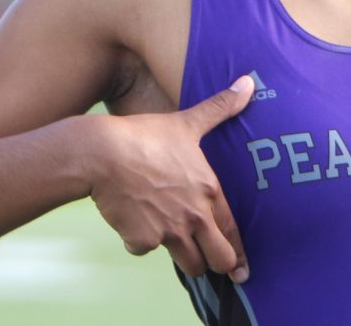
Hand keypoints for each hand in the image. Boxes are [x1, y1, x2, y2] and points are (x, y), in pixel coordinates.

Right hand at [88, 75, 253, 281]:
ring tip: (178, 244)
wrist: (102, 153)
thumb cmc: (146, 135)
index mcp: (209, 192)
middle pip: (218, 261)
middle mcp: (194, 217)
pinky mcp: (141, 240)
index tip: (242, 268)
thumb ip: (221, 107)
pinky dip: (140, 240)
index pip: (234, 234)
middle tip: (216, 266)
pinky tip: (134, 219)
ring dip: (184, 257)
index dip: (239, 254)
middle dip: (218, 264)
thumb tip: (249, 82)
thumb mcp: (187, 121)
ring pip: (189, 265)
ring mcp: (168, 232)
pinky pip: (144, 248)